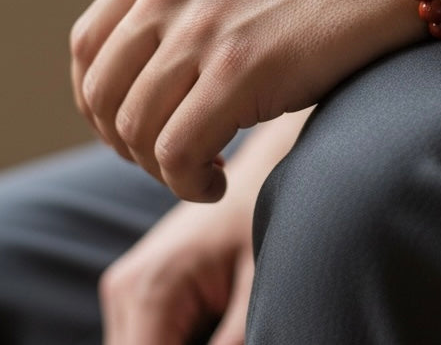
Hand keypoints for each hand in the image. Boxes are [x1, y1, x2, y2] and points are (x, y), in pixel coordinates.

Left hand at [70, 0, 418, 200]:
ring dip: (157, 167)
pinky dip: (185, 182)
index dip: (97, 99)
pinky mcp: (241, 69)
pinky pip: (177, 152)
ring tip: (197, 173)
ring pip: (135, 127)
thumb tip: (164, 66)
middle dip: (123, 141)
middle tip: (164, 159)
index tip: (128, 127)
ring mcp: (204, 26)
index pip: (90, 42)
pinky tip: (215, 183)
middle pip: (103, 90)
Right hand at [99, 193, 251, 344]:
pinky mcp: (134, 289)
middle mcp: (124, 290)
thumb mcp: (257, 284)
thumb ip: (236, 340)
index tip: (226, 343)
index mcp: (151, 289)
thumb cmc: (261, 215)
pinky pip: (143, 338)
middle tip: (229, 333)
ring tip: (223, 323)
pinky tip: (214, 323)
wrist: (257, 168)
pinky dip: (173, 340)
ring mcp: (124, 288)